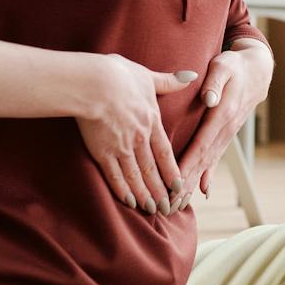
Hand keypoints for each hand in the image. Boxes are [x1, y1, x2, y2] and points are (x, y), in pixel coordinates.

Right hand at [76, 55, 197, 213]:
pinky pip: (114, 176)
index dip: (172, 170)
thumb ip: (169, 81)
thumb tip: (191, 75)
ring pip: (136, 177)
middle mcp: (140, 139)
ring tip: (151, 209)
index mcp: (151, 122)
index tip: (179, 185)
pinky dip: (123, 190)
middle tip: (167, 207)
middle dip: (160, 190)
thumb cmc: (118, 75)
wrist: (93, 83)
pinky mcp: (102, 151)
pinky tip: (129, 201)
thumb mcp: (148, 76)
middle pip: (152, 170)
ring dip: (145, 194)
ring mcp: (121, 147)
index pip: (165, 152)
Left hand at [167, 42, 272, 212]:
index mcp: (222, 114)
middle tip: (171, 203)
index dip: (188, 163)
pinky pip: (215, 158)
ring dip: (194, 183)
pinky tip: (202, 191)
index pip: (201, 143)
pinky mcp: (226, 135)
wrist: (257, 71)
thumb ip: (215, 82)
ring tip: (180, 203)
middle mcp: (226, 129)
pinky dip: (208, 175)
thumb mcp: (224, 66)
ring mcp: (227, 135)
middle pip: (203, 160)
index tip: (175, 180)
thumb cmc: (235, 66)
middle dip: (187, 182)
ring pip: (209, 163)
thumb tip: (208, 99)